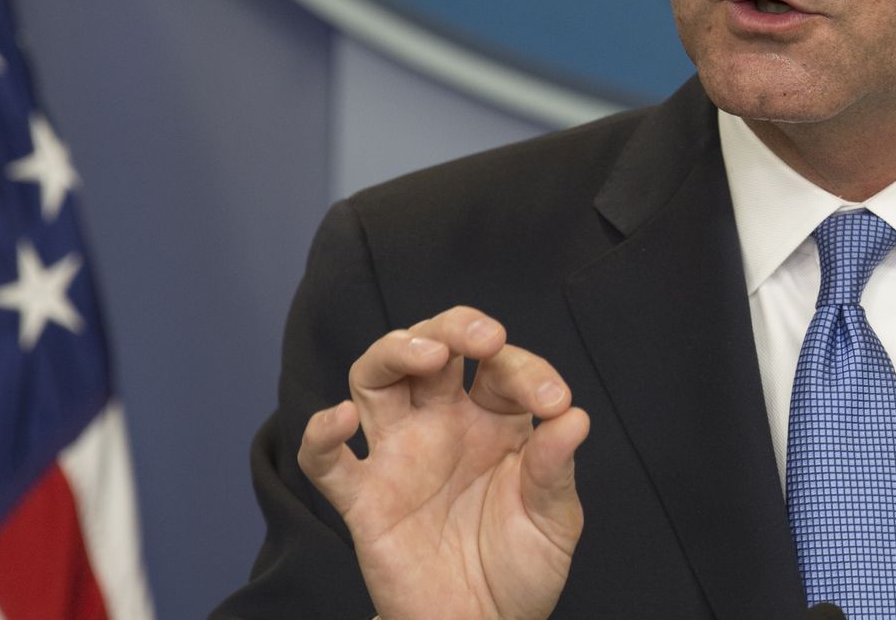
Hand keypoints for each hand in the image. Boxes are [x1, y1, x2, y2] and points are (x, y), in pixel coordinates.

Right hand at [297, 306, 591, 619]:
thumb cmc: (521, 568)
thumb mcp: (554, 520)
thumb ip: (555, 470)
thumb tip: (574, 418)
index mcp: (497, 421)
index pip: (502, 369)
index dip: (529, 374)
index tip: (555, 405)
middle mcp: (444, 425)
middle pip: (431, 348)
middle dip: (454, 327)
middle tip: (485, 337)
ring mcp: (400, 456)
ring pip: (376, 378)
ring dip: (395, 351)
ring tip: (429, 353)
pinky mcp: (364, 500)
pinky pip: (326, 460)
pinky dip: (321, 434)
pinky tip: (340, 418)